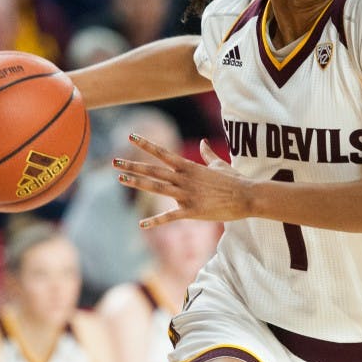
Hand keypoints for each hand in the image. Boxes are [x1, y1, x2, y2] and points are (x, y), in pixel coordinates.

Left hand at [113, 135, 247, 227]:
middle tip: (114, 162)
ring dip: (138, 183)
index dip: (146, 145)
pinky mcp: (192, 211)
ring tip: (121, 179)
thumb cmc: (234, 180)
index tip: (131, 137)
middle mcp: (184, 179)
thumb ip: (207, 154)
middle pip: (153, 171)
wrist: (247, 196)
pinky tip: (142, 224)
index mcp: (189, 167)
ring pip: (157, 188)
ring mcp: (187, 195)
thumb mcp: (219, 164)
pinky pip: (170, 217)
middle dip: (133, 166)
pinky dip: (155, 221)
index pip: (163, 153)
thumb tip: (202, 143)